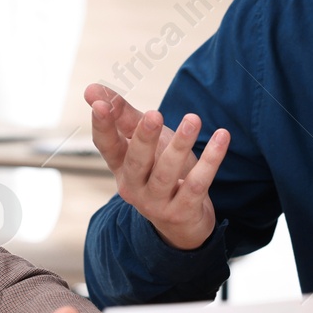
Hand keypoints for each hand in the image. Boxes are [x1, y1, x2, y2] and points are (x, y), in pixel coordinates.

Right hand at [84, 83, 226, 250]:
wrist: (182, 222)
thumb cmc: (159, 171)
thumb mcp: (143, 142)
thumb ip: (122, 115)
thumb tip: (91, 89)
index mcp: (121, 167)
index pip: (106, 145)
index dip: (103, 126)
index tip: (100, 104)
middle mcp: (134, 187)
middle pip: (136, 161)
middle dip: (144, 137)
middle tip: (154, 114)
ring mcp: (157, 202)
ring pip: (167, 173)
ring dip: (180, 145)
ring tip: (192, 119)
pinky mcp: (183, 210)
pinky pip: (198, 183)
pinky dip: (211, 160)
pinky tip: (222, 137)